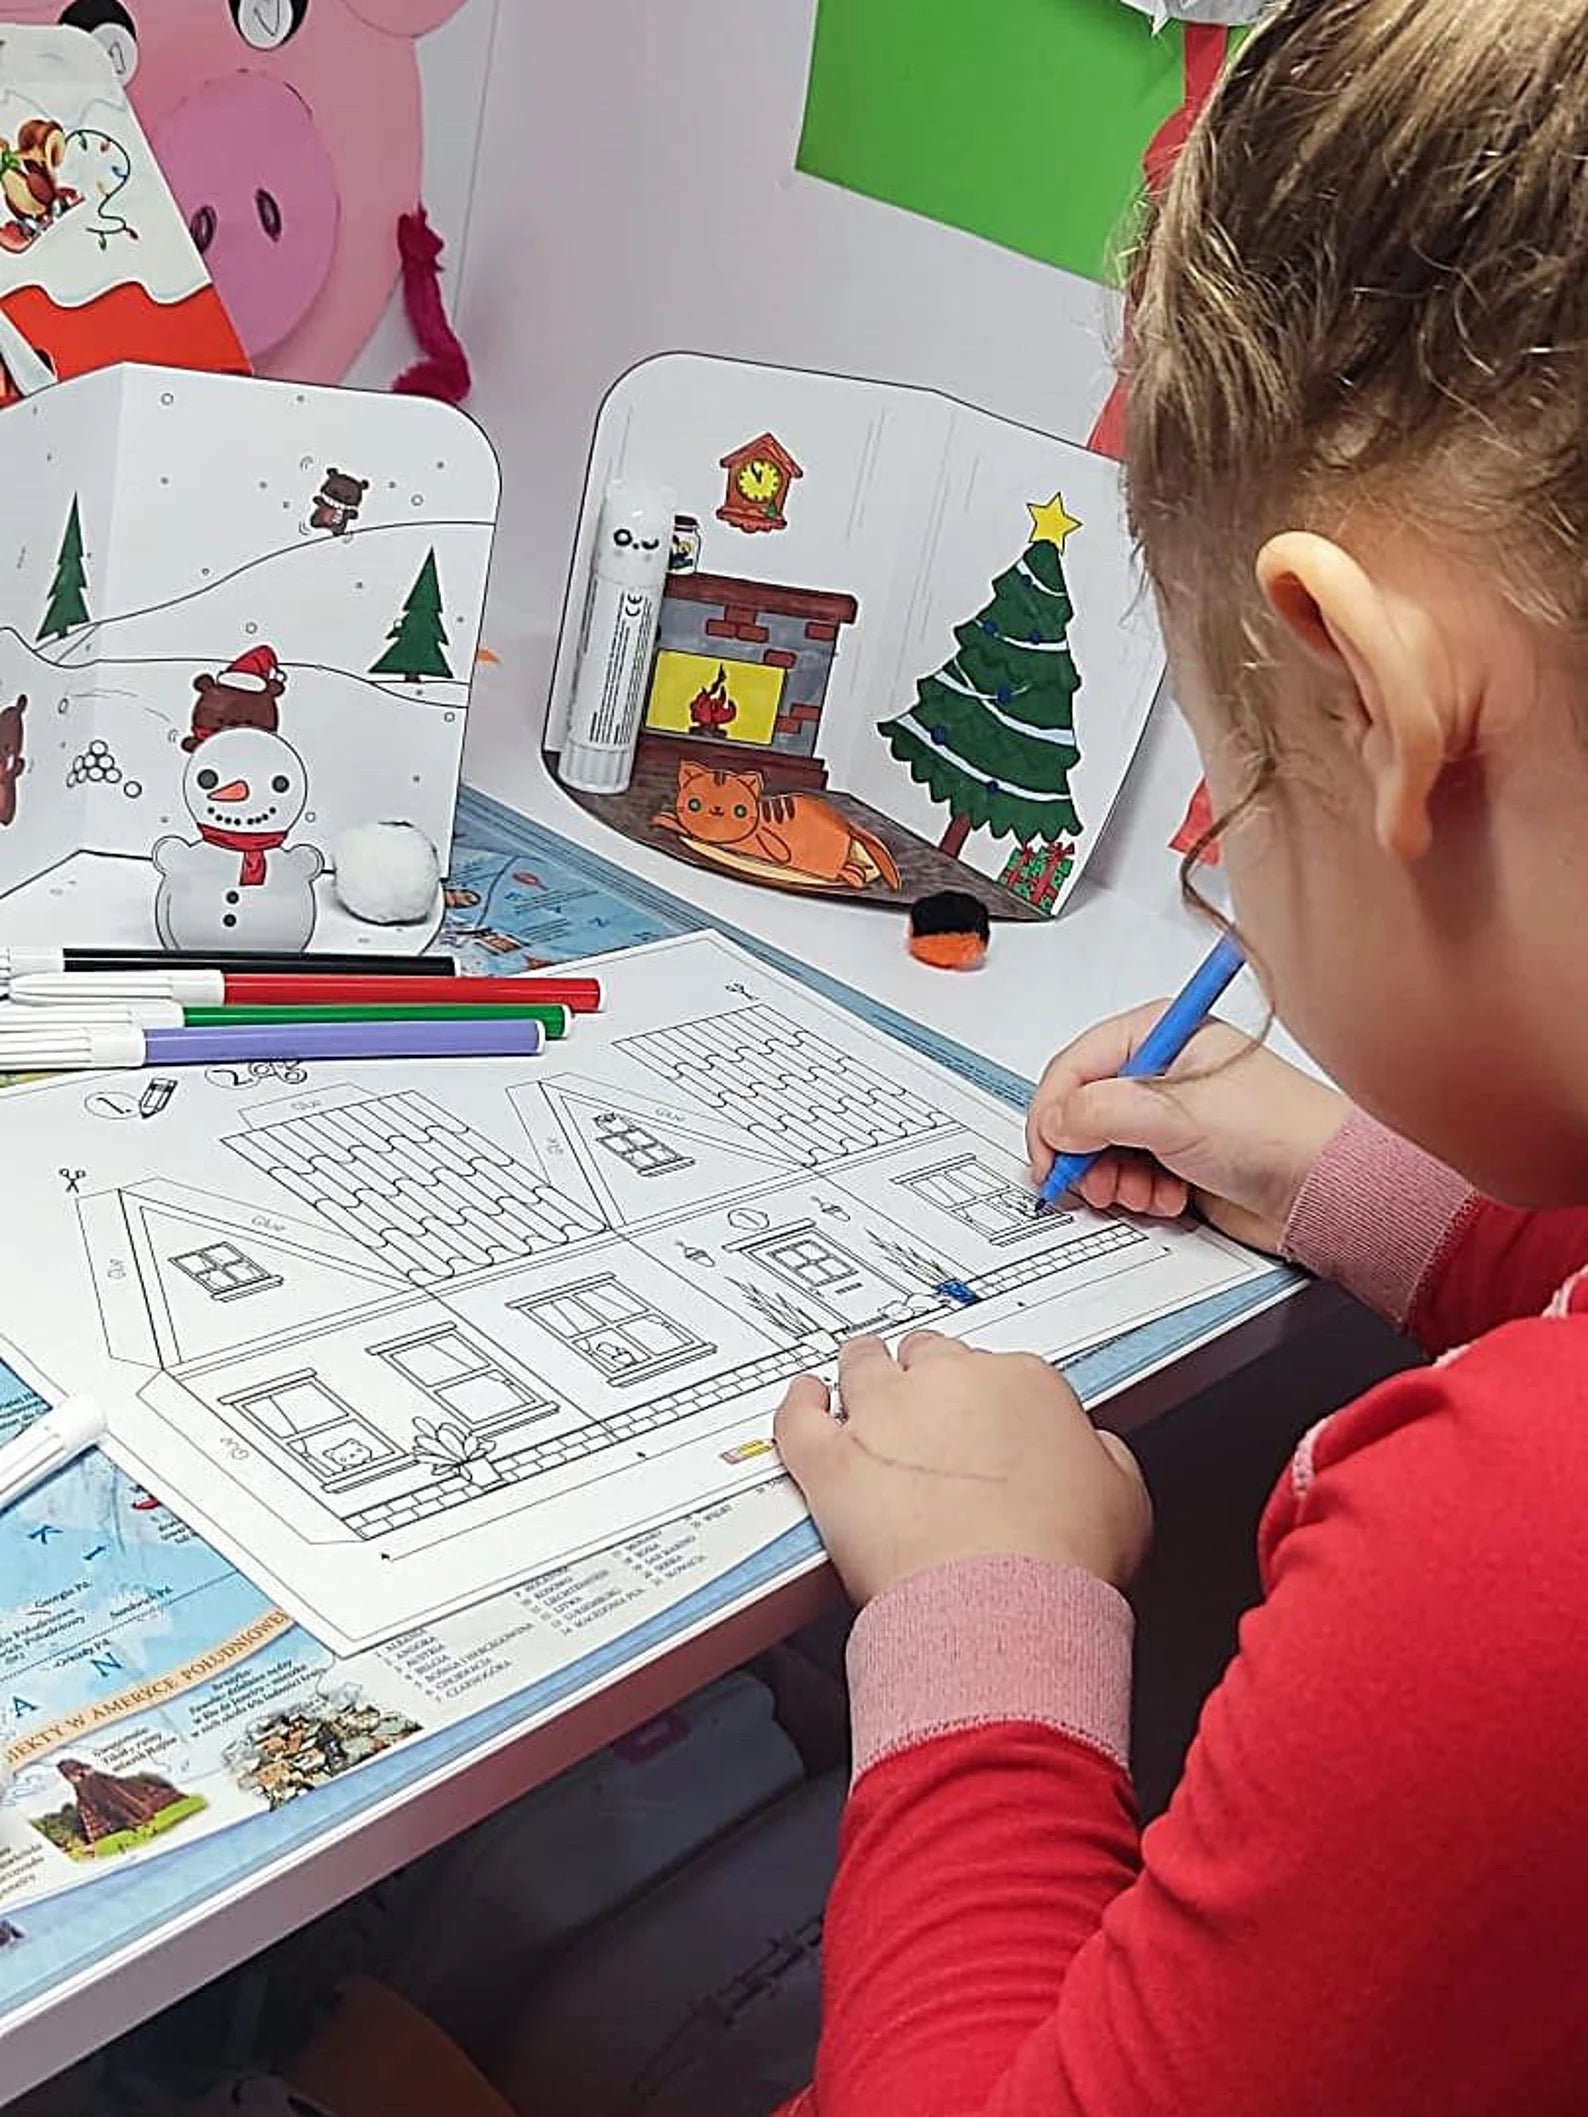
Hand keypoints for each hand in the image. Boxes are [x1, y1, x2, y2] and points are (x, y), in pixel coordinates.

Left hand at [774, 1333, 1151, 1606]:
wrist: (1007, 1603)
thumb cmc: (1064, 1560)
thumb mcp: (1123, 1497)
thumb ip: (1101, 1458)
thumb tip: (1092, 1453)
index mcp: (1021, 1382)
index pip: (991, 1368)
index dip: (982, 1398)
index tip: (978, 1422)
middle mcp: (949, 1383)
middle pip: (924, 1355)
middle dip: (921, 1379)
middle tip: (923, 1412)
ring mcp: (883, 1415)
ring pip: (860, 1367)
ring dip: (859, 1375)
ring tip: (855, 1388)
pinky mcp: (832, 1459)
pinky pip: (797, 1416)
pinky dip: (796, 1405)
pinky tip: (800, 1403)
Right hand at [1026, 1008, 1350, 1254]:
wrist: (1327, 1189)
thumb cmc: (1277, 1132)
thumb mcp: (1174, 1113)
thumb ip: (1100, 1112)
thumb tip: (1057, 1124)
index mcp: (1159, 1034)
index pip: (1075, 1066)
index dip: (1054, 1112)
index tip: (1050, 1154)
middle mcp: (1160, 1071)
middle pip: (1082, 1111)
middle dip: (1084, 1153)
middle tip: (1093, 1180)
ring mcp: (1169, 1116)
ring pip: (1102, 1149)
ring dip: (1112, 1179)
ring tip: (1142, 1191)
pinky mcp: (1179, 1156)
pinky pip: (1129, 1174)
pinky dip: (1138, 1193)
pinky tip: (1167, 1198)